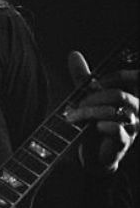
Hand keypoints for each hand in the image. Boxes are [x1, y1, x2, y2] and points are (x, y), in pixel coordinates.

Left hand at [65, 51, 137, 174]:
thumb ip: (83, 78)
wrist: (92, 153)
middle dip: (94, 98)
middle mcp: (136, 109)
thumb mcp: (87, 97)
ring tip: (74, 116)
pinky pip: (119, 130)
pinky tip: (94, 126)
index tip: (94, 83)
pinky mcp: (124, 142)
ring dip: (91, 112)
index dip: (117, 76)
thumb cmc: (93, 123)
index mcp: (130, 96)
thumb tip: (74, 54)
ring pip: (117, 112)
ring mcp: (133, 126)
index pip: (136, 78)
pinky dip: (105, 126)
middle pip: (120, 95)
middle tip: (76, 104)